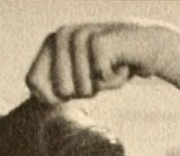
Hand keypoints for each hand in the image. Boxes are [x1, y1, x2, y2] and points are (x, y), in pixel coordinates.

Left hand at [25, 21, 179, 103]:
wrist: (146, 48)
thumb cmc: (109, 68)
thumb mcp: (79, 81)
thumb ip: (55, 89)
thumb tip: (38, 96)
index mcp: (51, 44)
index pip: (33, 83)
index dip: (53, 97)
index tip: (75, 86)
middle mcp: (61, 34)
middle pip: (61, 91)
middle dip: (84, 92)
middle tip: (99, 74)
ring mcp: (79, 34)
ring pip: (83, 88)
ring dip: (102, 86)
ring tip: (111, 68)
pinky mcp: (98, 38)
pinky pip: (100, 79)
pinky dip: (114, 80)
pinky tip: (121, 64)